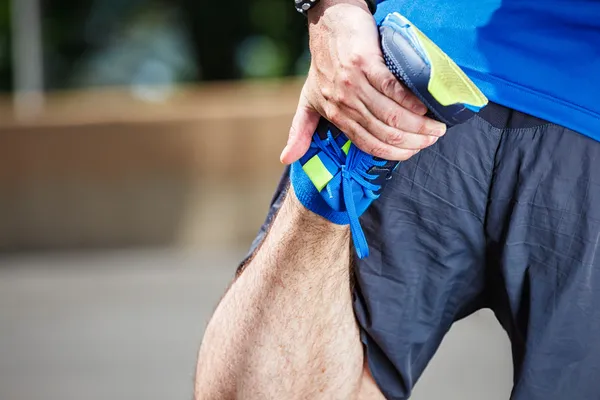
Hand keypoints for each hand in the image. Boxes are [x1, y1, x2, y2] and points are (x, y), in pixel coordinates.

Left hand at [280, 0, 446, 163]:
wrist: (329, 24)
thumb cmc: (323, 63)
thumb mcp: (308, 98)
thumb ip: (301, 129)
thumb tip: (286, 159)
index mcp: (334, 115)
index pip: (368, 144)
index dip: (395, 153)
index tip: (415, 151)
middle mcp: (343, 103)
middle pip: (385, 133)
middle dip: (413, 141)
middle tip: (434, 138)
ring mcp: (353, 83)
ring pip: (391, 114)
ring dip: (418, 124)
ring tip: (437, 126)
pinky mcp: (364, 63)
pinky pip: (392, 88)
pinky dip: (411, 100)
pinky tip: (425, 106)